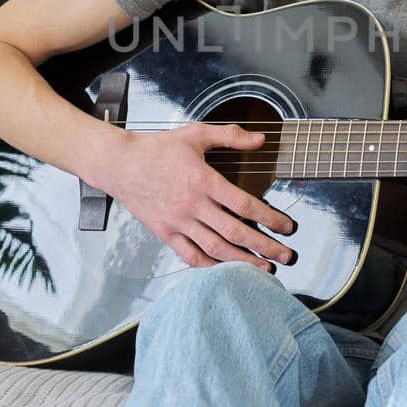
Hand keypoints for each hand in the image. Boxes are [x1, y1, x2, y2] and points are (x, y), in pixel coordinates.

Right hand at [100, 122, 297, 270]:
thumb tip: (260, 140)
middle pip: (235, 232)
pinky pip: (191, 256)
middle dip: (264, 246)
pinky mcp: (165, 233)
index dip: (269, 217)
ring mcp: (178, 222)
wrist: (120, 165)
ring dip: (243, 262)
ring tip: (264, 270)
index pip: (244, 204)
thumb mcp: (196, 134)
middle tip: (286, 255)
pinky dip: (211, 267)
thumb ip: (230, 136)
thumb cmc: (158, 149)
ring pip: (215, 249)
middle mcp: (192, 205)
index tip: (287, 226)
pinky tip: (228, 272)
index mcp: (202, 180)